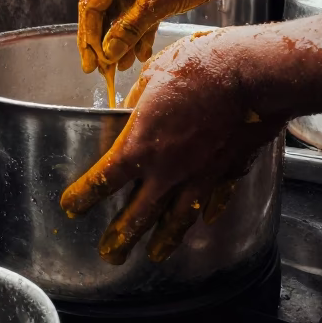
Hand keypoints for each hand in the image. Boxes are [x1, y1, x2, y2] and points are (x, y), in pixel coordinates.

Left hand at [61, 28, 285, 263]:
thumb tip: (133, 111)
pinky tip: (205, 220)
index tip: (71, 207)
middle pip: (139, 213)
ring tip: (155, 255)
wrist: (250, 74)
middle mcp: (168, 170)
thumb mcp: (153, 77)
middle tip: (110, 254)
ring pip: (178, 218)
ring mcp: (200, 175)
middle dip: (121, 236)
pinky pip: (216, 198)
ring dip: (164, 240)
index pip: (103, 181)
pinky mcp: (228, 170)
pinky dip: (209, 211)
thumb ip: (140, 102)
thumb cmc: (198, 66)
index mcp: (140, 146)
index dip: (84, 197)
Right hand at [77, 0, 245, 73]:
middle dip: (105, 41)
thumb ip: (130, 29)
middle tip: (103, 69)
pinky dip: (140, 30)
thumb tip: (109, 52)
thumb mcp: (159, 1)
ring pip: (122, 13)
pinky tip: (140, 52)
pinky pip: (139, 10)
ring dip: (123, 39)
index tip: (90, 63)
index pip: (92, 3)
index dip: (89, 37)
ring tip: (122, 66)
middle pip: (105, 9)